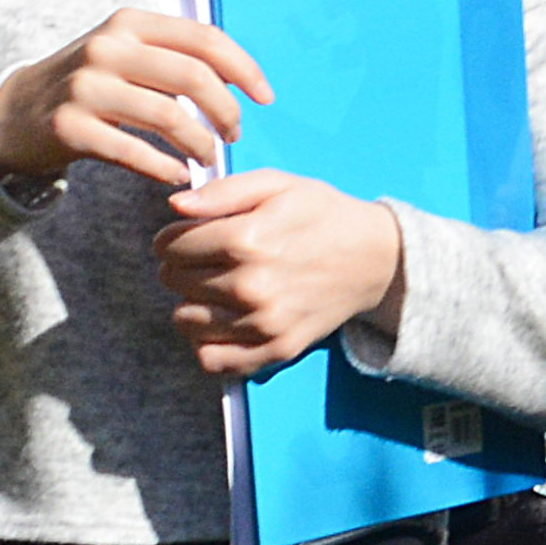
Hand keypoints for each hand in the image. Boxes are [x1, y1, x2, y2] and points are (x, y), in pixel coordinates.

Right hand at [0, 2, 269, 191]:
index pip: (204, 39)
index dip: (243, 69)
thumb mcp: (124, 52)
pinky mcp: (69, 128)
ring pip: (168, 117)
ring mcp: (85, 87)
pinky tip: (178, 175)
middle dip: (226, 111)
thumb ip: (173, 54)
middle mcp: (107, 48)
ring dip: (199, 144)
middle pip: (193, 78)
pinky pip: (133, 152)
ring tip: (208, 157)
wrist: (15, 112)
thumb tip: (239, 75)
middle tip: (235, 134)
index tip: (264, 97)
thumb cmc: (88, 84)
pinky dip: (164, 167)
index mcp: (130, 23)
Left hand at [157, 169, 409, 377]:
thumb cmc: (323, 215)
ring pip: (186, 320)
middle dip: (181, 266)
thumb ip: (222, 191)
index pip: (171, 246)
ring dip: (191, 302)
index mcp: (246, 238)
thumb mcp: (277, 185)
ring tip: (214, 288)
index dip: (172, 237)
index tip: (186, 236)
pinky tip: (221, 321)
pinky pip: (213, 360)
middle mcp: (251, 286)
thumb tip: (175, 206)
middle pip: (174, 281)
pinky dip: (206, 343)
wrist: (374, 259)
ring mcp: (263, 323)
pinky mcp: (276, 349)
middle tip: (206, 259)